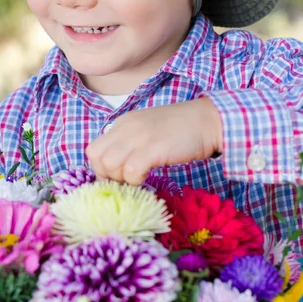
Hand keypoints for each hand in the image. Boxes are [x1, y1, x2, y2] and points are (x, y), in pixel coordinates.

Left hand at [85, 97, 222, 184]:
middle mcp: (126, 128)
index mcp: (123, 123)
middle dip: (106, 175)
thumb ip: (130, 144)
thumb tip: (117, 170)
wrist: (207, 120)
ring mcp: (138, 137)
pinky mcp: (152, 148)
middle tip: (125, 181)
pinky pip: (131, 171)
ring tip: (138, 179)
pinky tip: (148, 176)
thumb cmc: (182, 130)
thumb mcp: (147, 131)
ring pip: (110, 164)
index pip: (95, 149)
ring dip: (121, 179)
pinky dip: (135, 180)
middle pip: (97, 157)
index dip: (101, 168)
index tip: (116, 178)